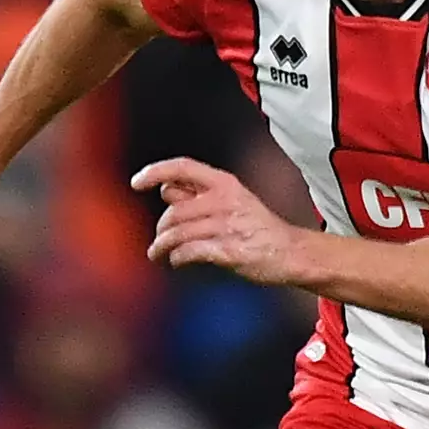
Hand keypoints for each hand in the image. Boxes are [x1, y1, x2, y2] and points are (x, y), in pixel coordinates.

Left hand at [132, 156, 307, 283]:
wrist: (291, 252)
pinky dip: (177, 258)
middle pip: (174, 210)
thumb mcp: (232, 199)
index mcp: (225, 183)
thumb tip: (165, 188)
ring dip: (161, 246)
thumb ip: (199, 193)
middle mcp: (225, 200)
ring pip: (178, 233)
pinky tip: (177, 261)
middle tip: (158, 239)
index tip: (136, 183)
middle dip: (161, 228)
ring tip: (157, 253)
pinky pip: (190, 252)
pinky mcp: (229, 251)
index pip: (182, 167)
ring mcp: (227, 226)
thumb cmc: (258, 227)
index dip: (155, 172)